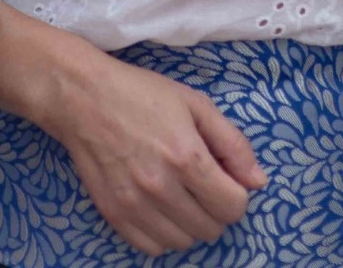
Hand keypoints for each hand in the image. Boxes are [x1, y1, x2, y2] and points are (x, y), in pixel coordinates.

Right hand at [37, 37, 266, 257]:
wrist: (85, 98)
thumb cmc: (143, 94)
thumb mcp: (195, 104)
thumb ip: (232, 143)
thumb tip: (258, 182)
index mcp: (186, 157)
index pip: (233, 207)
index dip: (237, 193)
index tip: (225, 177)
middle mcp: (161, 188)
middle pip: (211, 228)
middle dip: (215, 207)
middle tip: (201, 182)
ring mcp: (135, 206)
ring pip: (184, 242)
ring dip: (190, 222)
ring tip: (180, 193)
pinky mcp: (114, 216)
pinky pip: (153, 248)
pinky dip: (163, 233)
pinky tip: (159, 206)